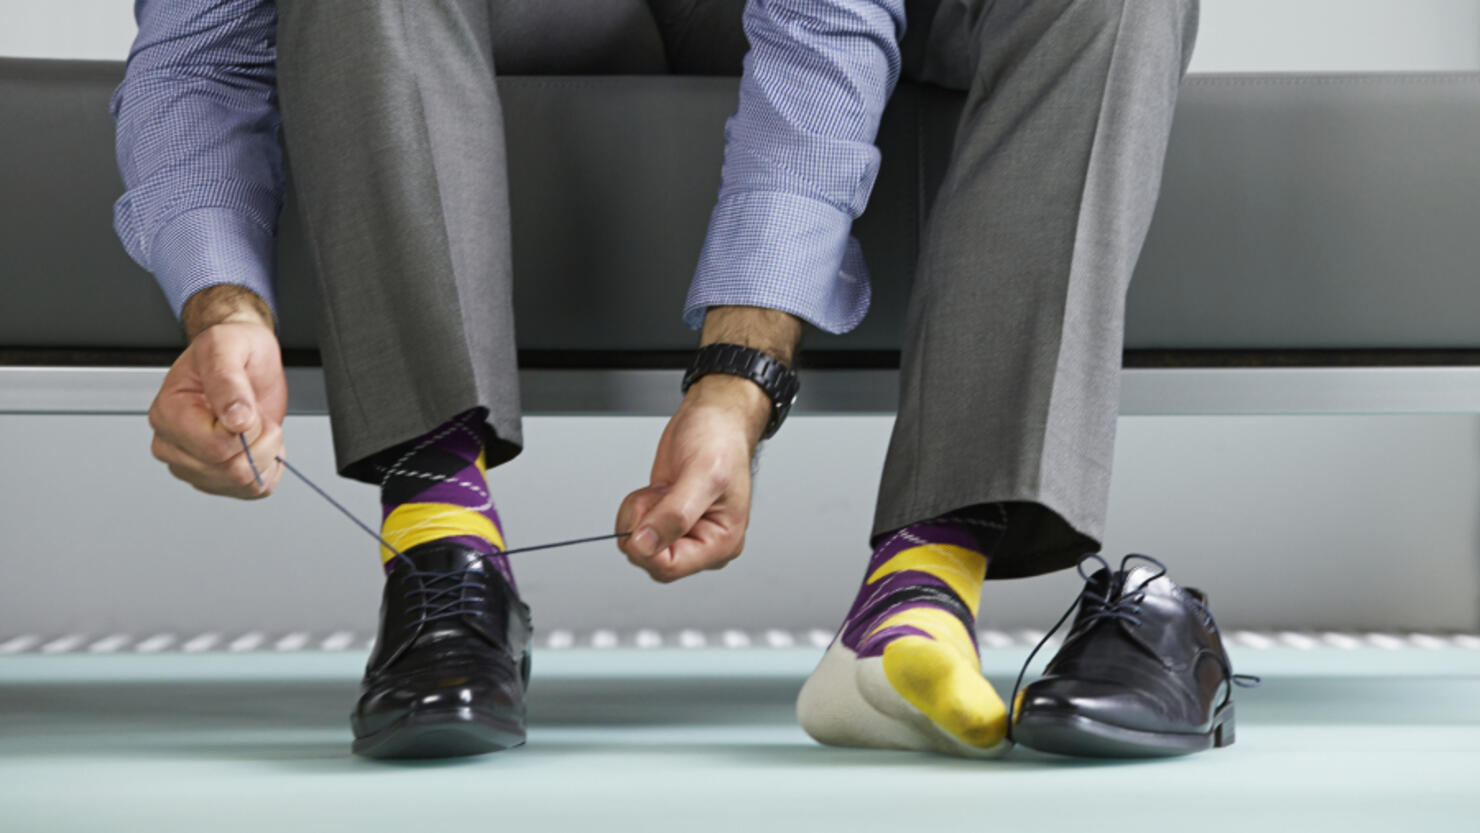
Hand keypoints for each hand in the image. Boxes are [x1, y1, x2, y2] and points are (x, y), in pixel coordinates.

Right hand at [148, 287, 286, 498]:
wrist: (244, 358)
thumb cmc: (231, 349)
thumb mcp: (227, 346)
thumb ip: (227, 379)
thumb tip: (235, 418)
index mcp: (167, 413)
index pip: (214, 447)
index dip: (246, 428)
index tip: (247, 405)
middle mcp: (173, 444)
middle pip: (229, 470)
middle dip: (259, 440)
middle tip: (254, 413)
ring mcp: (193, 465)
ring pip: (242, 484)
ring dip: (265, 453)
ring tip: (255, 424)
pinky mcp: (216, 478)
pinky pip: (253, 490)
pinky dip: (268, 468)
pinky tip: (259, 443)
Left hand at [616, 374, 770, 582]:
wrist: (713, 419)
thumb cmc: (720, 441)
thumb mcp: (701, 474)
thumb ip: (674, 515)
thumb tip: (645, 545)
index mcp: (721, 543)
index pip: (668, 567)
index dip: (647, 543)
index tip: (650, 509)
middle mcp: (701, 544)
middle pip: (649, 559)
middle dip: (643, 524)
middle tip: (663, 493)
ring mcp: (682, 534)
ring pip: (637, 544)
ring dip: (639, 512)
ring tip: (665, 488)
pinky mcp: (665, 522)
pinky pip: (635, 529)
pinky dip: (637, 507)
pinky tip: (659, 490)